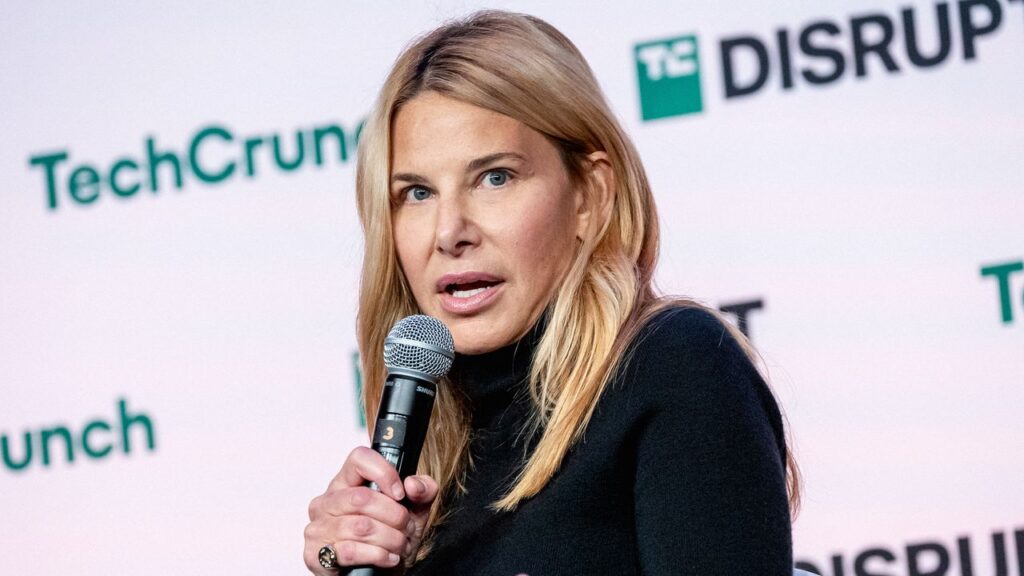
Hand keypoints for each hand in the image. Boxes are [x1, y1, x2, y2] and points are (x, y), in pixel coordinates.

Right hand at [304, 446, 438, 573]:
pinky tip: (387, 557)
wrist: (381, 575)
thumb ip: (423, 491)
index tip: (400, 493)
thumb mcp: (414, 511)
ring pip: (360, 527)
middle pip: (362, 498)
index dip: (384, 473)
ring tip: (399, 545)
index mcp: (347, 482)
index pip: (359, 458)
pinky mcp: (315, 554)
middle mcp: (327, 501)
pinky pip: (350, 551)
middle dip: (394, 516)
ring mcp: (318, 527)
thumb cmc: (390, 539)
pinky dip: (377, 555)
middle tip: (405, 527)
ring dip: (390, 539)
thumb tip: (413, 484)